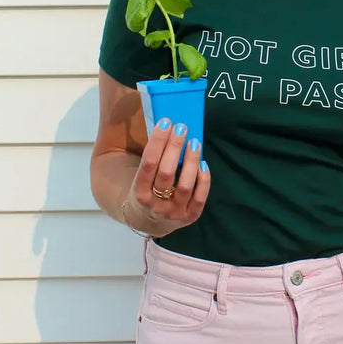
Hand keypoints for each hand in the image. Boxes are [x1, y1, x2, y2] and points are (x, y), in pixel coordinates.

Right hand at [126, 118, 210, 234]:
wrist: (149, 220)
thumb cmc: (147, 189)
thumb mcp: (141, 177)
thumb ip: (152, 157)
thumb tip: (167, 126)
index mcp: (139, 192)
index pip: (148, 163)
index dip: (158, 142)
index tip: (166, 123)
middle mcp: (155, 205)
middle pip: (166, 173)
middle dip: (174, 147)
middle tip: (181, 128)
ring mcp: (173, 213)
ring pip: (185, 185)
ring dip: (191, 161)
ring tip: (194, 142)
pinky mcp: (189, 217)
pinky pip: (199, 197)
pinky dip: (203, 180)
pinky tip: (203, 163)